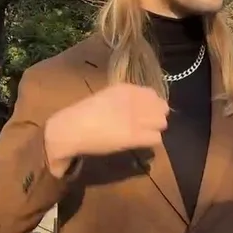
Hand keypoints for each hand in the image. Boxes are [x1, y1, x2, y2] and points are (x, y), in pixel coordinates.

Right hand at [43, 84, 168, 177]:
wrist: (71, 129)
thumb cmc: (82, 115)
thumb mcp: (104, 98)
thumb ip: (121, 101)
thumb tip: (134, 108)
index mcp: (125, 89)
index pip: (152, 94)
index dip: (151, 105)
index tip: (144, 113)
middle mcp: (134, 100)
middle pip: (162, 108)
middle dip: (156, 116)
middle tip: (146, 125)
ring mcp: (136, 118)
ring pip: (162, 122)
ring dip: (155, 128)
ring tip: (143, 134)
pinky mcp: (135, 136)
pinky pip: (156, 138)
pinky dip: (150, 141)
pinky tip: (139, 143)